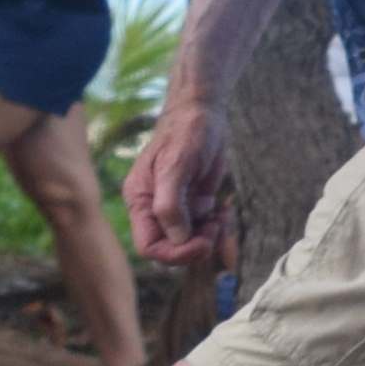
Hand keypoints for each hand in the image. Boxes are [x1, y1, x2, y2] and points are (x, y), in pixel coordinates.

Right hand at [126, 89, 233, 266]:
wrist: (202, 112)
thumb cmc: (185, 131)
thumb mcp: (176, 166)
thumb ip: (171, 204)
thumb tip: (177, 239)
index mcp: (141, 201)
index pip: (149, 247)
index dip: (175, 253)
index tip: (201, 242)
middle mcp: (154, 208)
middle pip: (170, 249)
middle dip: (195, 246)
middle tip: (215, 228)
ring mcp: (175, 208)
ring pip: (189, 242)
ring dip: (208, 236)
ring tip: (220, 216)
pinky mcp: (193, 204)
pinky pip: (203, 229)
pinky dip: (215, 225)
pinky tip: (223, 209)